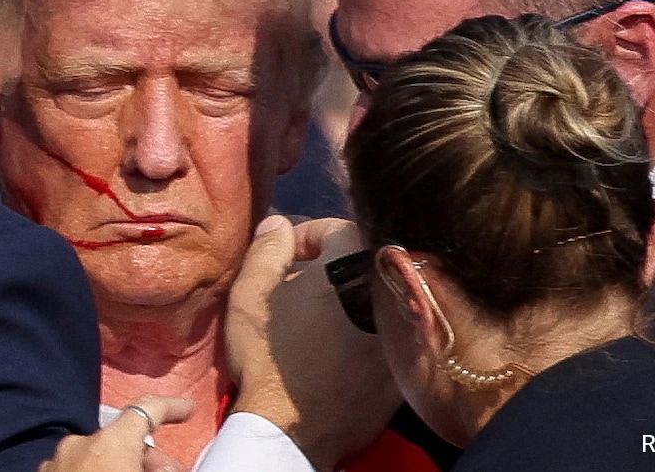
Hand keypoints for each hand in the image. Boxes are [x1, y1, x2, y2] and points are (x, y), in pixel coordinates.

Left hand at [38, 395, 193, 471]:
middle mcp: (80, 445)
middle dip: (150, 457)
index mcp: (110, 442)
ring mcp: (57, 466)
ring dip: (122, 468)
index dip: (172, 408)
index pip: (148, 410)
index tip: (187, 410)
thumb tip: (170, 471)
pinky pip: (78, 471)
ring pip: (99, 457)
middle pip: (123, 439)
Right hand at [226, 216, 400, 471]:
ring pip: (372, 299)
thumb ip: (268, 248)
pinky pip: (382, 336)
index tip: (283, 260)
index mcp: (355, 264)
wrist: (291, 429)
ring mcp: (401, 334)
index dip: (303, 238)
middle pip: (358, 264)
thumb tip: (279, 224)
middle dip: (327, 271)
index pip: (336, 229)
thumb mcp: (251, 293)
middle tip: (295, 291)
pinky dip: (360, 335)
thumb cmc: (268, 356)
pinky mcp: (403, 368)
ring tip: (313, 322)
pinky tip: (333, 353)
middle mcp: (388, 292)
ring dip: (345, 302)